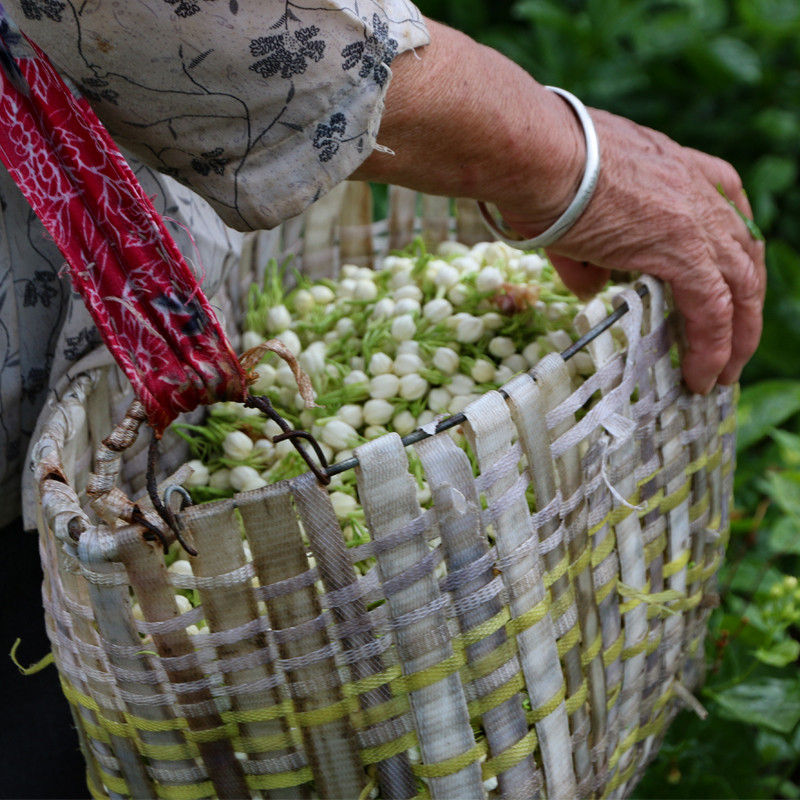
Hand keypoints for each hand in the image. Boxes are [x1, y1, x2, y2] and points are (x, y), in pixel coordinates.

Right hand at [499, 111, 765, 393]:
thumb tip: (591, 288)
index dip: (730, 260)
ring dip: (737, 337)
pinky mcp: (683, 252)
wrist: (540, 155)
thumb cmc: (543, 169)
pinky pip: (711, 312)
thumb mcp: (577, 208)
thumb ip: (592, 253)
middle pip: (745, 256)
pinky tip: (701, 376)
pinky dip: (711, 349)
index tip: (725, 291)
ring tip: (723, 374)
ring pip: (741, 288)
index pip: (728, 217)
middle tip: (733, 344)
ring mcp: (697, 221)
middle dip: (743, 306)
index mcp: (679, 168)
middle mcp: (700, 191)